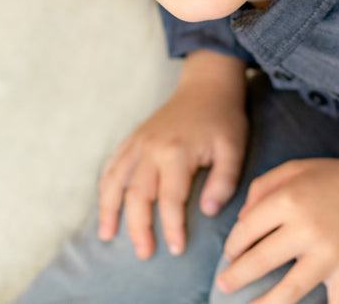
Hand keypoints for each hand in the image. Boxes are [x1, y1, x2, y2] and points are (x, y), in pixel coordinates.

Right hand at [98, 50, 247, 259]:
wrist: (206, 85)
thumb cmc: (223, 119)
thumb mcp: (234, 148)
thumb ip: (224, 181)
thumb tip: (208, 211)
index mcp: (176, 152)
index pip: (170, 199)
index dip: (172, 227)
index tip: (175, 249)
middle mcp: (151, 148)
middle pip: (136, 195)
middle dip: (138, 228)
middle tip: (144, 254)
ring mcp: (137, 143)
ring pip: (115, 181)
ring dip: (109, 211)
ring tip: (107, 237)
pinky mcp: (132, 139)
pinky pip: (111, 166)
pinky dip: (104, 188)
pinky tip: (104, 206)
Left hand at [216, 157, 338, 303]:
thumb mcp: (296, 169)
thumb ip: (262, 187)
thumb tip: (241, 221)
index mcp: (289, 199)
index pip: (247, 229)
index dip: (233, 245)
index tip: (230, 255)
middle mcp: (306, 227)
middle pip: (260, 261)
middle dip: (236, 277)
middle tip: (223, 286)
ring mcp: (330, 253)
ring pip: (290, 289)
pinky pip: (336, 303)